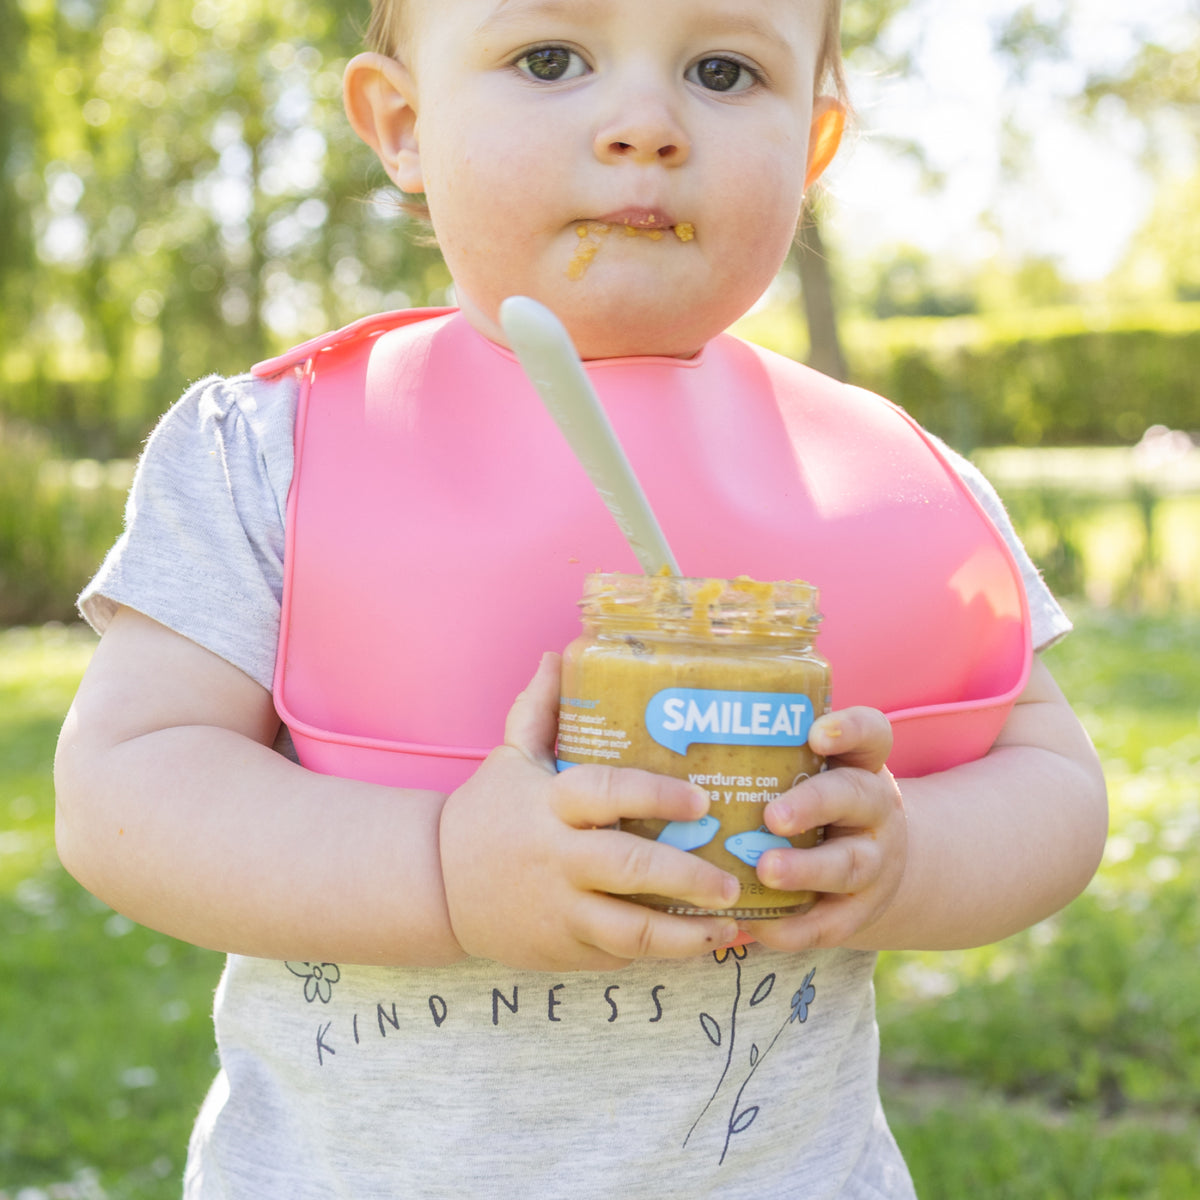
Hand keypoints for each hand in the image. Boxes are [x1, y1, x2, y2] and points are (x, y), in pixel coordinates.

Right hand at [438, 653, 740, 970]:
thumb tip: (559, 653)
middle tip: (732, 882)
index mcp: (550, 804)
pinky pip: (617, 954)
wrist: (433, 885)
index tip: (703, 800)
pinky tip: (698, 943)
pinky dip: (660, 952)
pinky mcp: (560, 949)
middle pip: (631, 868)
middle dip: (689, 877)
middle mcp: (556, 857)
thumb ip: (540, 708)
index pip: (608, 791)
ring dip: (687, 935)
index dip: (658, 794)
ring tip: (730, 928)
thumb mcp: (510, 757)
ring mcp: (558, 908)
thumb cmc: (486, 813)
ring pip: (630, 930)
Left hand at [741, 708, 906, 952]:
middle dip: (812, 806)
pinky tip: (758, 925)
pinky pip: (831, 923)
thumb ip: (765, 756)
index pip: (871, 734)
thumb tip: (668, 737)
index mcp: (858, 765)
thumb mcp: (809, 772)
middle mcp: (874, 809)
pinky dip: (794, 926)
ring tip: (765, 870)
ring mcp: (874, 862)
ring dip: (805, 870)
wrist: (871, 867)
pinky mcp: (860, 911)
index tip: (816, 733)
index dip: (850, 730)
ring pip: (848, 864)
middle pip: (856, 798)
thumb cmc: (814, 806)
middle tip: (772, 816)